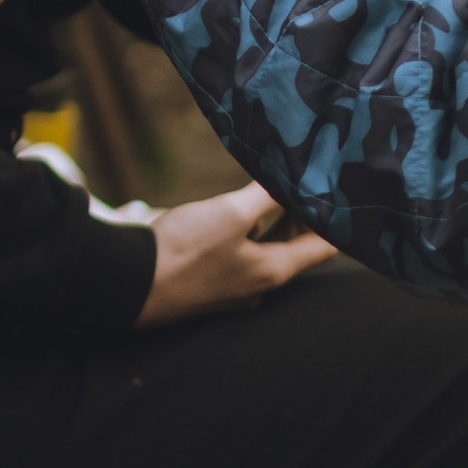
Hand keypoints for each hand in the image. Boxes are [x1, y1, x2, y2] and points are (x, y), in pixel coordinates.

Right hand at [136, 178, 335, 325]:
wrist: (132, 283)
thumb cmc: (186, 250)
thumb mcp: (231, 213)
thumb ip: (266, 196)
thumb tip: (291, 179)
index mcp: (274, 270)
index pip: (323, 247)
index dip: (334, 220)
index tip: (335, 193)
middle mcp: (260, 285)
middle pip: (294, 250)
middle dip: (300, 217)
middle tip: (298, 184)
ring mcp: (233, 288)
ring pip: (264, 252)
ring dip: (270, 225)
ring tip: (266, 193)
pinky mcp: (209, 285)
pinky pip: (239, 258)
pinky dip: (245, 235)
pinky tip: (228, 217)